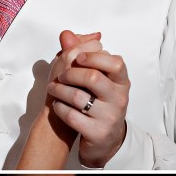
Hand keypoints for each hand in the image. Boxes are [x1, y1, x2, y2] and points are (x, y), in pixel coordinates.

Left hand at [48, 30, 129, 167]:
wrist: (105, 140)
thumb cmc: (98, 104)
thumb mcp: (95, 78)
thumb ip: (80, 52)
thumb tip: (66, 34)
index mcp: (121, 82)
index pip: (115, 63)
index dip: (94, 56)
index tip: (77, 57)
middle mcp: (119, 99)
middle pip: (92, 77)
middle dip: (70, 73)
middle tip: (60, 76)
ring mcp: (110, 117)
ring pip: (77, 97)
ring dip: (59, 90)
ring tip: (53, 89)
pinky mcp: (97, 133)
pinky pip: (71, 115)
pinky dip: (59, 108)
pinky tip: (58, 105)